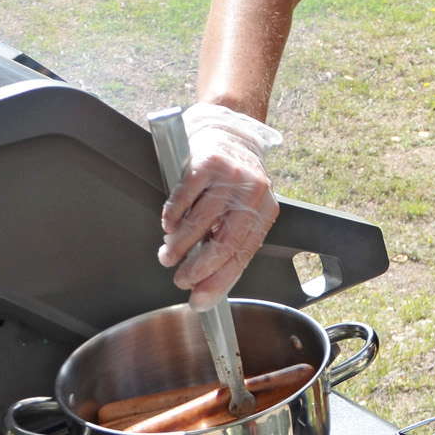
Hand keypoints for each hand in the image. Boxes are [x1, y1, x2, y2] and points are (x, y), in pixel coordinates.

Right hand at [157, 104, 283, 309]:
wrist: (229, 135)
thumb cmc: (233, 182)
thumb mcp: (241, 211)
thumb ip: (228, 241)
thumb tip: (205, 285)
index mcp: (265, 211)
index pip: (243, 256)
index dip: (219, 282)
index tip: (200, 300)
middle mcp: (253, 194)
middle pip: (224, 243)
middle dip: (198, 270)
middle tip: (181, 281)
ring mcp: (230, 177)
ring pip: (200, 223)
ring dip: (179, 246)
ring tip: (168, 256)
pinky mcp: (207, 163)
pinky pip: (184, 198)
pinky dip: (173, 217)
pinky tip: (169, 226)